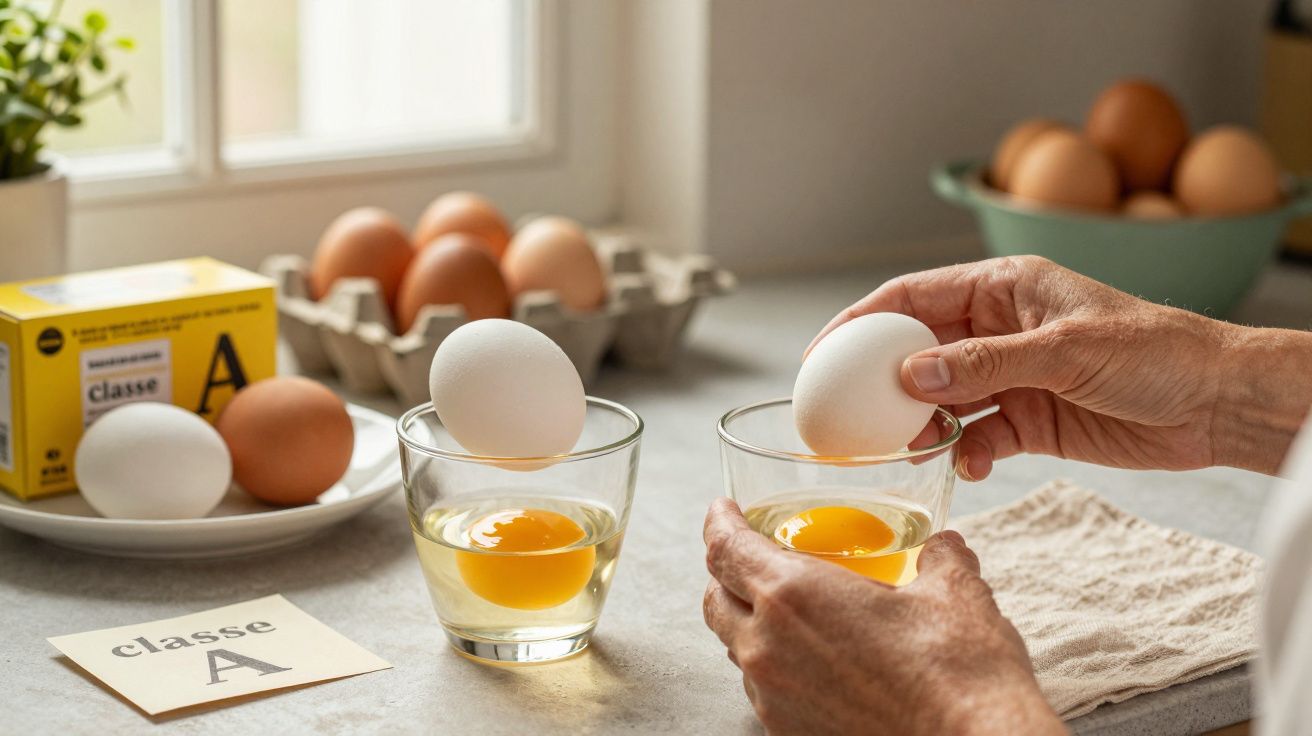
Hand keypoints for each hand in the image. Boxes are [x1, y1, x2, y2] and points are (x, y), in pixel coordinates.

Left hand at [702, 498, 1062, 735]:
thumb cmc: (960, 674)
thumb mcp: (955, 594)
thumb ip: (940, 559)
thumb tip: (944, 548)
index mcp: (793, 596)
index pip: (726, 548)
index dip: (719, 522)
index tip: (723, 508)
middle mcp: (767, 647)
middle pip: (716, 600)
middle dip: (725, 572)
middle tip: (750, 554)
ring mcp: (772, 697)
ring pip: (736, 647)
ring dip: (748, 622)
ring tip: (785, 610)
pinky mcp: (787, 732)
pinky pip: (762, 689)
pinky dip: (774, 665)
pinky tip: (813, 661)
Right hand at [809, 256, 1311, 478]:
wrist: (1215, 404)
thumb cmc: (1156, 352)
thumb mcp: (1065, 350)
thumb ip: (984, 363)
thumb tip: (911, 375)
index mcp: (1003, 288)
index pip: (912, 297)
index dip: (861, 322)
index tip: (824, 354)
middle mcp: (999, 329)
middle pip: (917, 351)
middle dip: (884, 383)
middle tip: (853, 416)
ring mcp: (1011, 376)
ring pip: (941, 399)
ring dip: (922, 424)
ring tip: (914, 447)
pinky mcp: (1029, 420)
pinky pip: (976, 434)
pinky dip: (965, 451)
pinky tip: (969, 463)